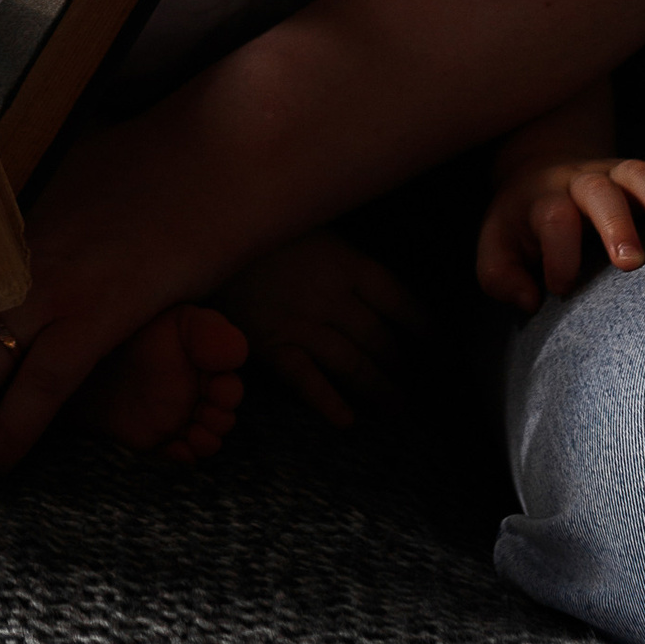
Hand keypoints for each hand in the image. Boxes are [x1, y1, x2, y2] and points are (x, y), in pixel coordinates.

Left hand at [0, 107, 227, 502]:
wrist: (221, 153)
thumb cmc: (160, 159)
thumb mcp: (77, 174)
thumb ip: (42, 214)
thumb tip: (23, 233)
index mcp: (4, 225)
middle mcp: (11, 256)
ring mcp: (48, 285)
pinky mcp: (96, 312)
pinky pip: (43, 386)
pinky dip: (11, 432)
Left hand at [80, 304, 248, 463]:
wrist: (95, 355)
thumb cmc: (140, 331)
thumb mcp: (174, 320)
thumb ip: (206, 329)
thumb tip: (236, 352)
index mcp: (207, 365)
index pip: (229, 384)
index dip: (228, 391)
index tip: (216, 389)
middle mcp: (198, 395)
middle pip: (223, 417)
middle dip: (221, 419)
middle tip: (205, 413)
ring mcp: (178, 419)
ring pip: (207, 440)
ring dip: (207, 441)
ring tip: (194, 434)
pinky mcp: (158, 440)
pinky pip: (178, 457)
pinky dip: (183, 457)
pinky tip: (177, 448)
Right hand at [215, 228, 419, 429]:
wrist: (201, 231)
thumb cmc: (258, 225)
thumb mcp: (308, 222)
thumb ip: (339, 252)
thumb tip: (371, 278)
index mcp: (346, 261)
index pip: (401, 302)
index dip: (426, 330)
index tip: (443, 351)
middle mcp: (331, 296)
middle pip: (381, 339)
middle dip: (404, 367)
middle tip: (420, 387)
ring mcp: (301, 322)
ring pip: (353, 364)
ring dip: (379, 389)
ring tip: (397, 407)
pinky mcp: (271, 344)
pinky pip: (307, 380)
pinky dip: (328, 402)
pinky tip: (347, 421)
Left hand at [477, 150, 644, 309]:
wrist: (541, 173)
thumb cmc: (523, 228)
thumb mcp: (497, 250)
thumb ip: (500, 277)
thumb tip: (529, 300)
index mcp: (543, 201)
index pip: (551, 220)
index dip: (557, 255)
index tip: (562, 289)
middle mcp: (580, 182)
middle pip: (599, 191)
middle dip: (615, 224)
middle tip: (631, 262)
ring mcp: (614, 173)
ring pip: (642, 174)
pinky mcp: (643, 173)